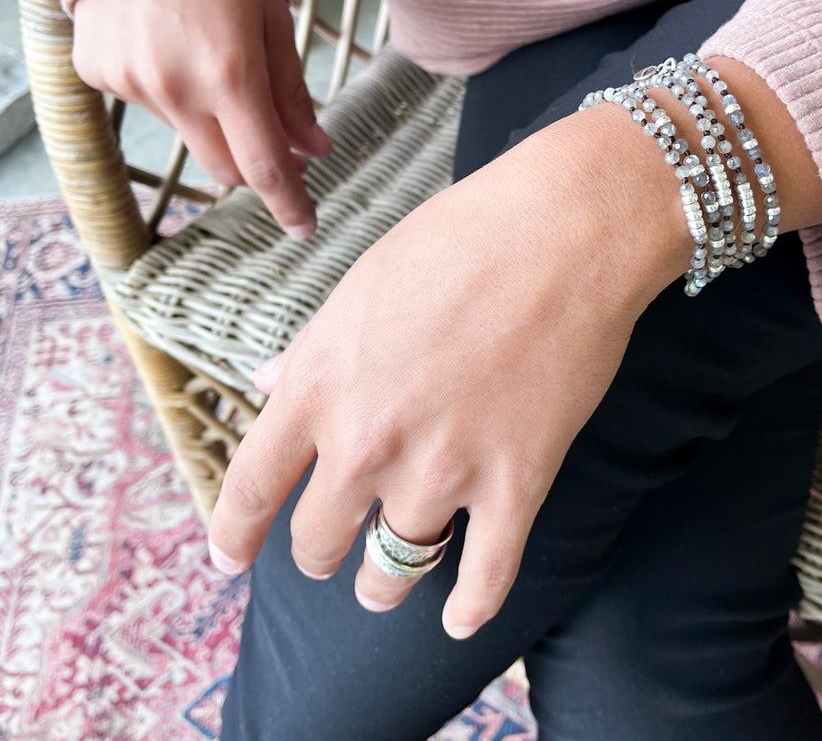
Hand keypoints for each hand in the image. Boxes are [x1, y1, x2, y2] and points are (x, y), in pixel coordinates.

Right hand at [73, 0, 330, 236]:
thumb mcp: (273, 26)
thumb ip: (292, 95)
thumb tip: (315, 151)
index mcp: (229, 73)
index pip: (264, 167)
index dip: (289, 202)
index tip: (305, 227)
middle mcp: (174, 87)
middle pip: (226, 168)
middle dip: (256, 164)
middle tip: (276, 138)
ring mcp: (130, 82)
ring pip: (188, 136)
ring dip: (211, 120)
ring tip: (210, 60)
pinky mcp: (97, 72)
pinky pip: (148, 106)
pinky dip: (168, 92)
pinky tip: (168, 48)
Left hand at [207, 105, 689, 638]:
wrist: (559, 233)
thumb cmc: (456, 240)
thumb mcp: (358, 284)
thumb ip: (310, 348)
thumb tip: (269, 382)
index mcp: (319, 386)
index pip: (251, 487)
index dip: (234, 532)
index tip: (231, 556)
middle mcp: (367, 442)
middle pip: (319, 541)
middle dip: (320, 551)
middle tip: (332, 545)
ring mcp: (443, 471)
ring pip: (393, 570)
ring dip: (384, 583)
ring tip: (387, 581)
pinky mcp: (516, 485)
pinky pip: (485, 578)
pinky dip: (471, 607)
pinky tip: (462, 619)